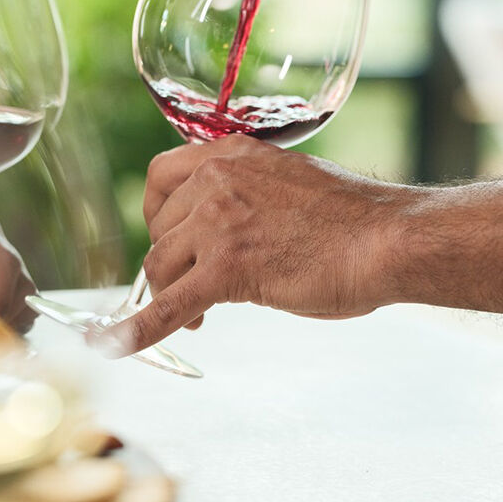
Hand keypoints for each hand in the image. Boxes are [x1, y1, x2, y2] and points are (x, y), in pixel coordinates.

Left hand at [92, 135, 422, 356]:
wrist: (388, 240)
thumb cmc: (354, 220)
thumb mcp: (289, 182)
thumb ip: (249, 193)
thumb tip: (229, 223)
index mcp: (233, 154)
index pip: (161, 175)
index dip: (157, 212)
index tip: (170, 235)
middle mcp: (217, 179)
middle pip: (160, 228)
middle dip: (172, 261)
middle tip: (195, 287)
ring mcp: (218, 222)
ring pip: (160, 267)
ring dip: (172, 295)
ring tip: (201, 316)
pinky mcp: (227, 269)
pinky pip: (166, 306)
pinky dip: (136, 331)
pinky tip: (114, 347)